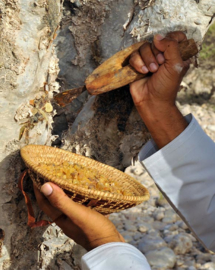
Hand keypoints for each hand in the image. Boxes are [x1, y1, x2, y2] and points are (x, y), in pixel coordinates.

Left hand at [34, 183, 123, 250]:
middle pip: (54, 202)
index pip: (44, 202)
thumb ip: (61, 201)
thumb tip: (44, 186)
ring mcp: (77, 219)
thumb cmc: (93, 229)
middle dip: (50, 188)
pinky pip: (78, 203)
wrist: (110, 245)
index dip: (39, 189)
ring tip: (67, 177)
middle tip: (52, 173)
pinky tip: (84, 189)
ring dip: (65, 190)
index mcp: (60, 218)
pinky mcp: (87, 217)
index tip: (37, 175)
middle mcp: (66, 219)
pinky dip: (78, 195)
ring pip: (66, 202)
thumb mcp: (77, 214)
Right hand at [129, 32, 190, 147]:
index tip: (169, 52)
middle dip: (156, 53)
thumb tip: (158, 37)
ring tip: (150, 71)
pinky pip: (134, 55)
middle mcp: (162, 55)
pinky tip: (142, 73)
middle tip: (159, 66)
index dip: (171, 40)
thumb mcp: (176, 65)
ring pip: (143, 47)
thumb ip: (171, 46)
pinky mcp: (137, 64)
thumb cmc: (166, 86)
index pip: (176, 36)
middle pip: (157, 40)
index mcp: (176, 55)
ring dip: (146, 60)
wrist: (151, 101)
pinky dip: (137, 63)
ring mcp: (149, 59)